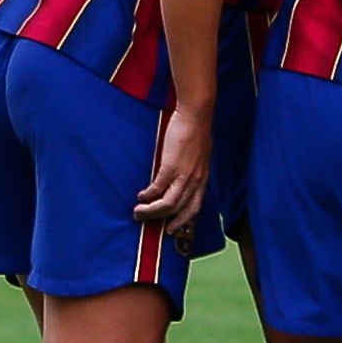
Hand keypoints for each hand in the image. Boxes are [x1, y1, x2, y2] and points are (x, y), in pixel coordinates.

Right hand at [135, 101, 218, 238]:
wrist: (196, 115)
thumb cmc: (197, 130)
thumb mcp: (199, 154)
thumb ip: (193, 167)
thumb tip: (183, 173)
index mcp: (203, 178)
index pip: (195, 207)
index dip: (184, 220)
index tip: (173, 228)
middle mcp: (195, 180)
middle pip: (180, 211)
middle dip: (164, 221)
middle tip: (150, 224)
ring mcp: (184, 175)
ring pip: (168, 205)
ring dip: (152, 212)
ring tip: (139, 213)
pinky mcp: (171, 166)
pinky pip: (158, 188)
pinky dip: (148, 196)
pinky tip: (141, 196)